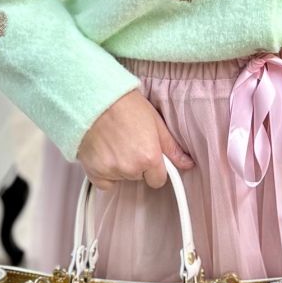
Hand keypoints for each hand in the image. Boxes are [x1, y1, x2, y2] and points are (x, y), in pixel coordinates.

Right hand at [76, 88, 195, 190]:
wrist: (94, 99)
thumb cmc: (124, 105)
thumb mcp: (155, 122)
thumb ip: (172, 148)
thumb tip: (188, 163)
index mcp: (149, 157)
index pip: (158, 180)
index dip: (154, 167)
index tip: (148, 155)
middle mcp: (130, 168)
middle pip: (139, 177)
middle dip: (137, 164)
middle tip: (129, 141)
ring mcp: (110, 171)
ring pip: (122, 178)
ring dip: (120, 166)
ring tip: (114, 142)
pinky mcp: (94, 172)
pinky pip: (104, 183)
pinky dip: (105, 173)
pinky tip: (104, 153)